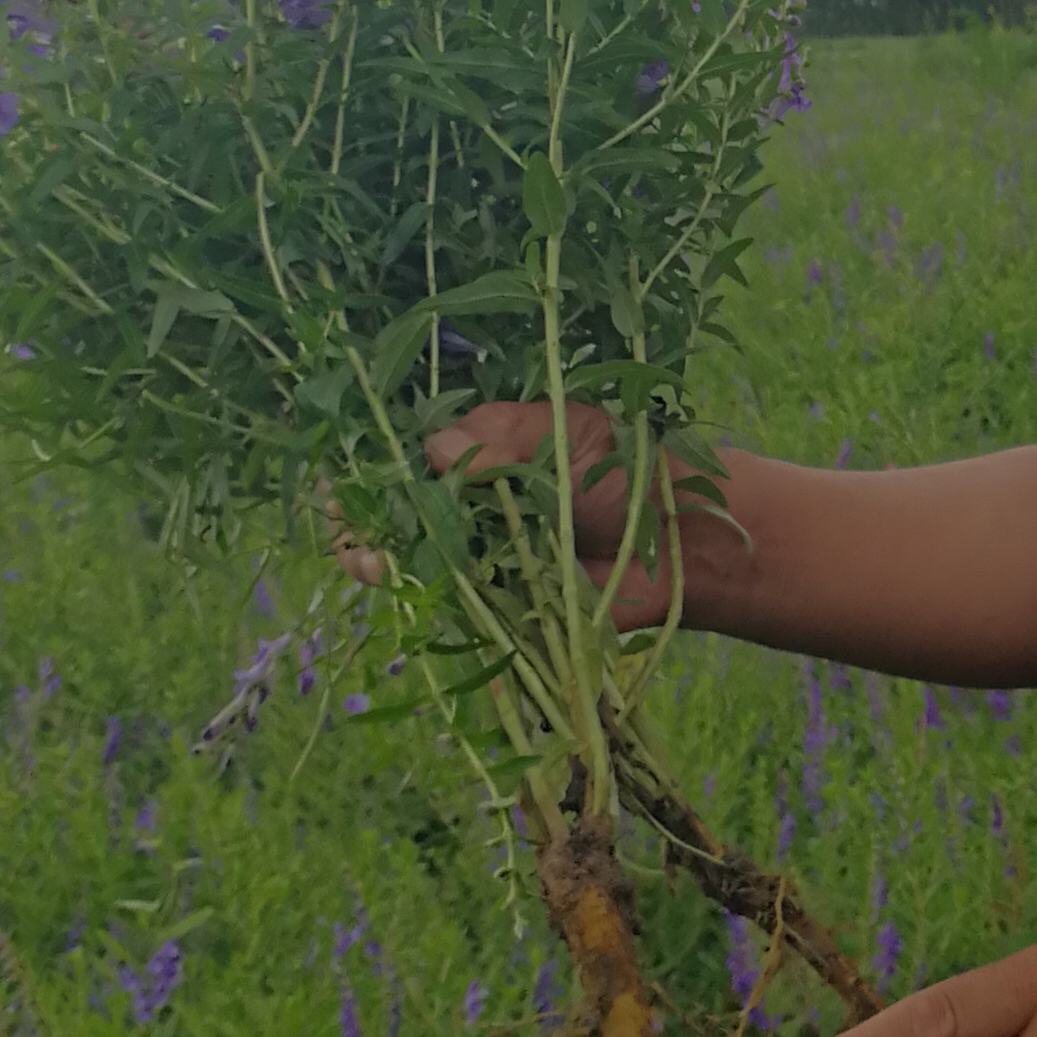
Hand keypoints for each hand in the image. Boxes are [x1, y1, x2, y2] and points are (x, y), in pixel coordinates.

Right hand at [333, 400, 684, 626]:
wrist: (687, 540)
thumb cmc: (631, 469)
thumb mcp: (569, 436)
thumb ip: (504, 440)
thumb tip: (435, 449)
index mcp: (489, 450)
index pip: (417, 457)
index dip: (380, 469)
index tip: (348, 477)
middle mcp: (478, 502)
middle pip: (404, 510)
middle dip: (369, 519)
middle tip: (351, 527)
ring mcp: (487, 553)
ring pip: (416, 556)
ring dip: (381, 558)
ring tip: (367, 559)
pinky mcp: (503, 600)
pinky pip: (451, 599)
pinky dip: (419, 594)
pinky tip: (394, 584)